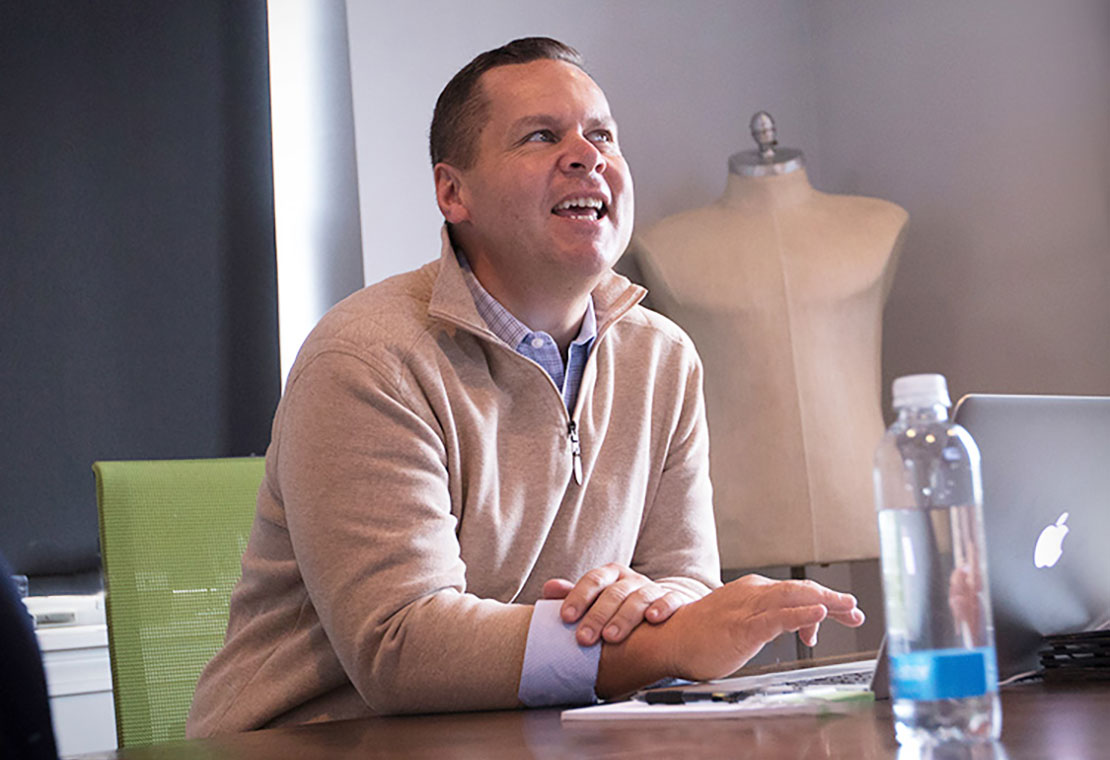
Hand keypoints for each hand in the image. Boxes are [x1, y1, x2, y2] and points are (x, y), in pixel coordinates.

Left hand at [542, 563, 693, 645]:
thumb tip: (548, 589)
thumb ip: (574, 596)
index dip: (578, 598)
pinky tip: (652, 619)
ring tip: (612, 636)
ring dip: (625, 617)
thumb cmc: (622, 606)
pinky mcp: (675, 601)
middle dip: (597, 616)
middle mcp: (632, 580)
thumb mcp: (598, 599)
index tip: (565, 618)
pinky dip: (662, 608)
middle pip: (614, 593)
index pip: (593, 581)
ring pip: (640, 598)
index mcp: (611, 576)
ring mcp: (654, 590)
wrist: (665, 608)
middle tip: (584, 639)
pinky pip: (671, 601)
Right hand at [661, 574, 865, 681]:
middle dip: (833, 598)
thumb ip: (771, 623)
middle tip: (856, 609)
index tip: (845, 611)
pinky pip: (779, 617)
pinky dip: (803, 613)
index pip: (796, 591)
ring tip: (849, 607)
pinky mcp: (744, 626)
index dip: (824, 599)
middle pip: (801, 589)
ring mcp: (748, 608)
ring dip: (827, 601)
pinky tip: (821, 614)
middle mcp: (753, 593)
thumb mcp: (743, 625)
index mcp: (753, 591)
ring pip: (795, 598)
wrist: (668, 640)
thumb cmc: (701, 635)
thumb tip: (801, 628)